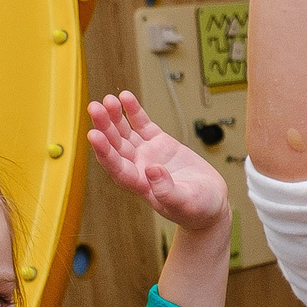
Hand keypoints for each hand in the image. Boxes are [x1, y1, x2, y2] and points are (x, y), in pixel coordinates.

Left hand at [87, 92, 229, 231]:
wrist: (211, 200)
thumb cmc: (197, 209)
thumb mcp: (185, 203)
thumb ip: (168, 191)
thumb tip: (152, 170)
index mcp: (140, 185)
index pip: (116, 167)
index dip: (104, 151)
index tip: (94, 135)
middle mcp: (138, 167)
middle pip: (115, 145)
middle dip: (104, 126)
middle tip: (96, 108)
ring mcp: (147, 153)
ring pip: (125, 132)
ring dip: (115, 116)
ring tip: (109, 99)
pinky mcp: (159, 142)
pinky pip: (142, 124)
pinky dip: (133, 111)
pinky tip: (125, 97)